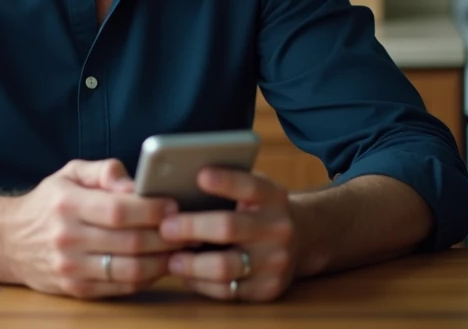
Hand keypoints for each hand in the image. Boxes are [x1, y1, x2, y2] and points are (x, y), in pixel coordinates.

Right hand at [0, 159, 182, 297]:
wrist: (8, 241)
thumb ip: (103, 171)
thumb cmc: (48, 203)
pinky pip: (121, 288)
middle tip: (190, 228)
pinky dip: (147, 278)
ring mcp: (71, 268)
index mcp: (67, 204)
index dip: (152, 209)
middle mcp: (68, 238)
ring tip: (181, 249)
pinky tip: (160, 265)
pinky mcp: (77, 289)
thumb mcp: (69, 173)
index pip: (118, 210)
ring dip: (163, 261)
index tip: (174, 204)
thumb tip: (134, 182)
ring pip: (130, 269)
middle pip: (130, 242)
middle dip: (167, 236)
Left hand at [159, 167, 297, 301]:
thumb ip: (227, 184)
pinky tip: (185, 273)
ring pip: (225, 267)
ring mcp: (275, 262)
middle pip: (229, 227)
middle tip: (165, 227)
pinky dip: (200, 283)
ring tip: (170, 258)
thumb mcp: (254, 189)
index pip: (250, 186)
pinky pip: (227, 291)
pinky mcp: (267, 289)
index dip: (225, 181)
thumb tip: (176, 183)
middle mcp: (279, 228)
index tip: (199, 176)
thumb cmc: (259, 208)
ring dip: (192, 264)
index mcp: (273, 197)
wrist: (303, 238)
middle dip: (192, 227)